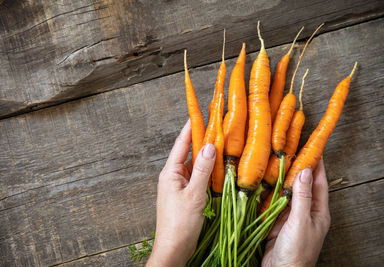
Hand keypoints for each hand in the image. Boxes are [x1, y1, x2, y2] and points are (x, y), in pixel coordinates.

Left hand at [147, 120, 215, 266]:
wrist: (174, 248)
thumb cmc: (180, 223)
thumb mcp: (194, 194)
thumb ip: (202, 169)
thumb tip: (210, 146)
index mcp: (170, 172)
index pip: (181, 143)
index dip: (191, 127)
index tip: (198, 112)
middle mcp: (173, 176)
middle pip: (188, 152)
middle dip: (201, 138)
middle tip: (215, 124)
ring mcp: (179, 186)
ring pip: (194, 165)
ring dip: (206, 155)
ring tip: (220, 141)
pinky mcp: (186, 195)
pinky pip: (197, 177)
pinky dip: (207, 170)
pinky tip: (218, 167)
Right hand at [262, 159, 330, 266]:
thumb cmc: (297, 251)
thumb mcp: (301, 222)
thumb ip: (302, 197)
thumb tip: (304, 172)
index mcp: (317, 211)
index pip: (319, 182)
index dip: (316, 165)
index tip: (312, 148)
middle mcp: (304, 210)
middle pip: (301, 184)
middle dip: (296, 168)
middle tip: (288, 150)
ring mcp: (289, 215)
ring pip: (285, 191)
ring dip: (279, 178)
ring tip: (273, 160)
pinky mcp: (275, 220)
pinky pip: (272, 201)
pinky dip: (267, 190)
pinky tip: (261, 180)